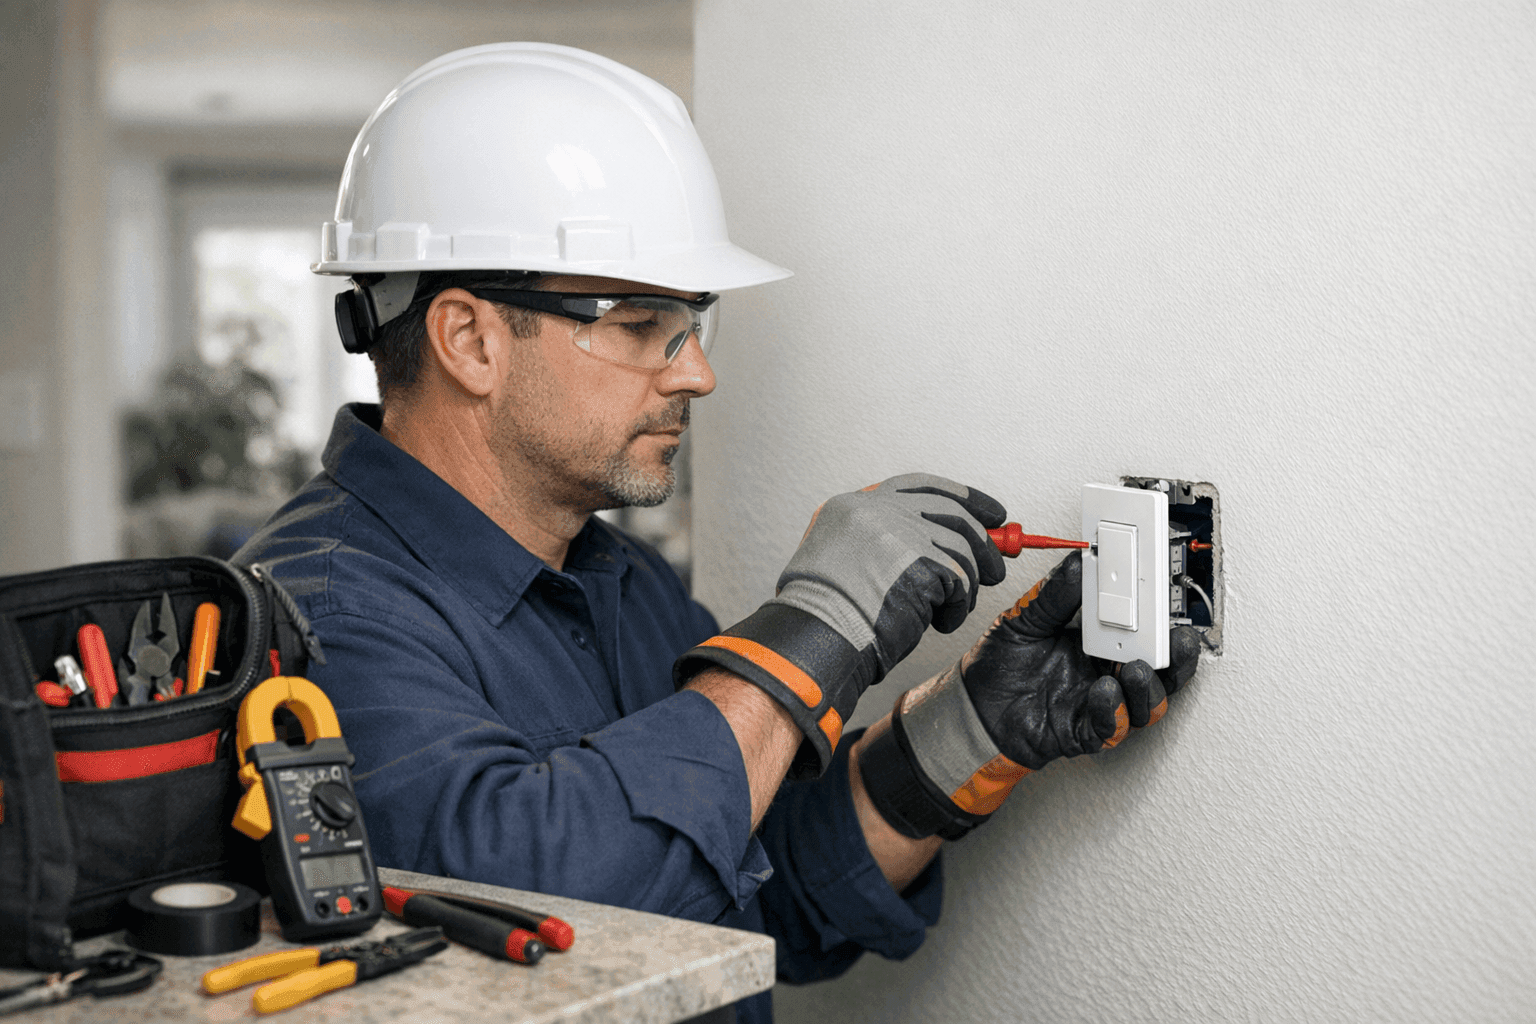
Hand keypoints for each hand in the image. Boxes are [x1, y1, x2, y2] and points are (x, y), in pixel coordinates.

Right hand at [776, 473, 1007, 673]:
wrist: (811, 639)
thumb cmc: (824, 616)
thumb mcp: (839, 560)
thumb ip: (881, 542)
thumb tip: (942, 545)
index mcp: (851, 506)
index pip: (920, 486)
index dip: (960, 496)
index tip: (989, 511)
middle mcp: (874, 510)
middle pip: (950, 509)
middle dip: (983, 539)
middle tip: (996, 563)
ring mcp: (897, 530)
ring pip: (961, 544)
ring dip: (969, 580)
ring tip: (957, 605)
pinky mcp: (917, 559)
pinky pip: (959, 578)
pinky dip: (960, 604)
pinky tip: (943, 620)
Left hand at [858, 550, 1199, 838]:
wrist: (971, 706)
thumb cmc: (1000, 664)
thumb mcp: (1025, 619)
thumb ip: (1055, 594)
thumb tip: (1081, 563)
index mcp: (1098, 643)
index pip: (1143, 631)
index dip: (1160, 620)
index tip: (1165, 599)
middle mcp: (1105, 674)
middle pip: (1160, 670)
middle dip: (1176, 658)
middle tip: (1177, 640)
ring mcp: (1097, 705)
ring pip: (1146, 704)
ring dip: (1148, 687)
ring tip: (1136, 668)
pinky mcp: (1082, 732)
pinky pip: (1111, 729)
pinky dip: (1113, 712)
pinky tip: (1103, 692)